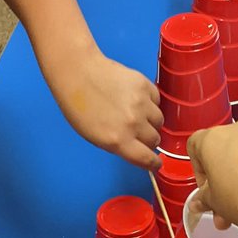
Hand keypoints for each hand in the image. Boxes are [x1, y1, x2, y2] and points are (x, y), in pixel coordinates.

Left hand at [48, 49, 162, 170]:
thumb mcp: (94, 136)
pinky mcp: (145, 86)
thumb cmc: (79, 107)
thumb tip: (137, 149)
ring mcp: (141, 104)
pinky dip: (151, 103)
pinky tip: (137, 99)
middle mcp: (133, 124)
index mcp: (118, 140)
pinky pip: (157, 101)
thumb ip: (118, 145)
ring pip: (159, 120)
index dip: (153, 163)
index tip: (156, 163)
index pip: (147, 158)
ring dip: (151, 121)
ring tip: (137, 114)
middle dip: (148, 139)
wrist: (78, 73)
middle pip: (155, 139)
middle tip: (138, 132)